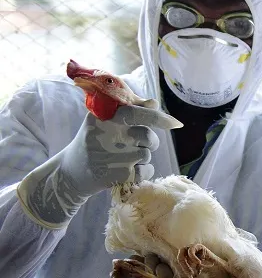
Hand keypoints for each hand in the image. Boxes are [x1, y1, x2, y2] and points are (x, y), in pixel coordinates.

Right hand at [17, 104, 181, 228]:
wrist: (70, 173)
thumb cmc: (93, 142)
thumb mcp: (102, 121)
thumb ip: (128, 108)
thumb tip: (154, 102)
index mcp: (102, 118)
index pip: (135, 112)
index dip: (158, 116)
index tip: (175, 123)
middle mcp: (107, 135)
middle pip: (147, 136)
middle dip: (148, 140)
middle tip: (134, 143)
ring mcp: (113, 156)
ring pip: (147, 153)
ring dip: (142, 156)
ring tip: (122, 157)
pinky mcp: (119, 175)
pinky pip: (147, 170)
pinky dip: (144, 171)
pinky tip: (128, 170)